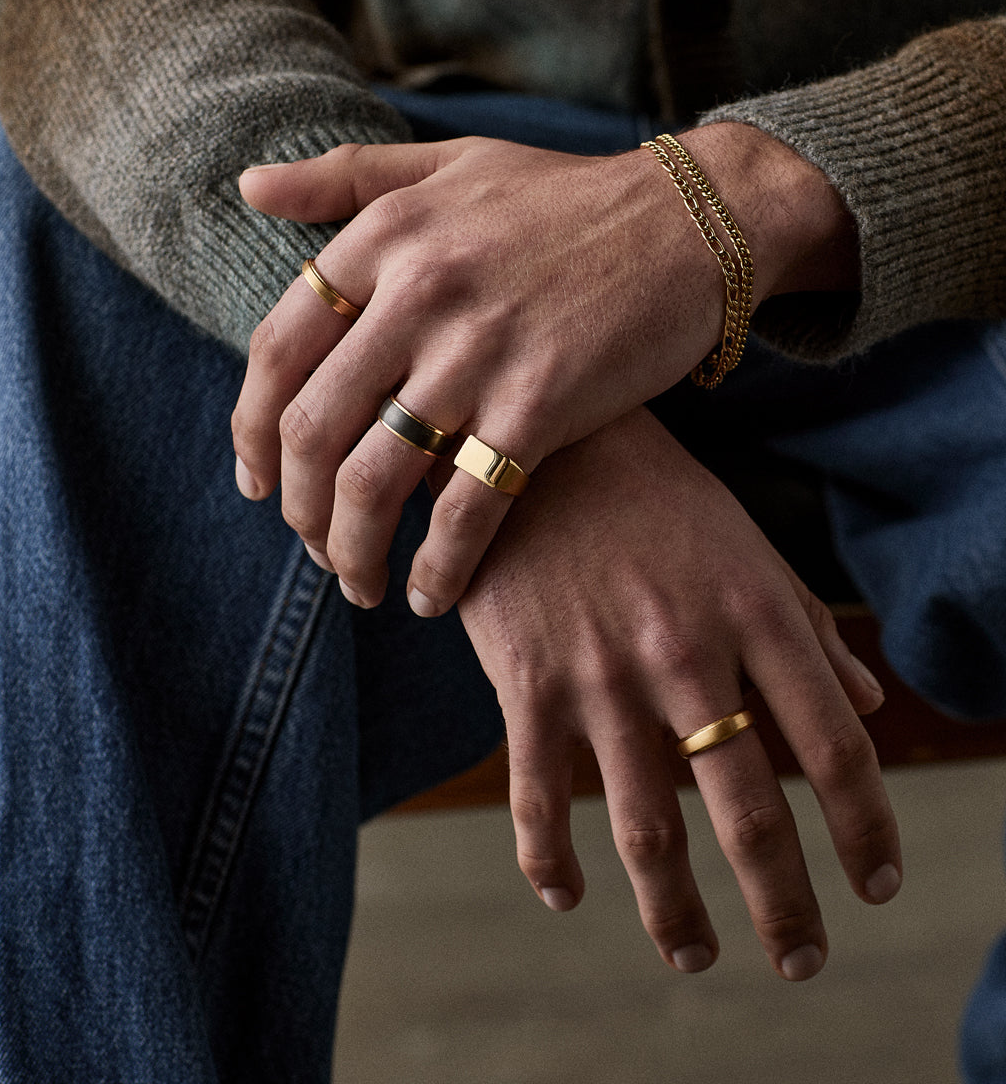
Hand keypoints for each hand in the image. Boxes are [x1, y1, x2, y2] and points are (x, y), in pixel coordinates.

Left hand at [232, 124, 855, 616]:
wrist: (694, 221)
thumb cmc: (567, 197)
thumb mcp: (449, 162)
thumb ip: (345, 177)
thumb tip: (250, 185)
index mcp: (385, 238)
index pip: (276, 352)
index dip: (250, 432)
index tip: (257, 481)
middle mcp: (418, 292)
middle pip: (311, 430)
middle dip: (298, 509)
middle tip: (310, 545)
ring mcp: (478, 352)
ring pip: (374, 482)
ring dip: (352, 551)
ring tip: (360, 584)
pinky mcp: (541, 406)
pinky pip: (464, 510)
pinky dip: (438, 568)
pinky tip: (431, 597)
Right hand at [456, 407, 899, 980]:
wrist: (535, 442)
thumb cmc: (650, 495)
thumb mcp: (743, 547)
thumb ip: (808, 628)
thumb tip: (873, 704)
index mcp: (756, 614)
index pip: (837, 749)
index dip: (868, 830)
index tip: (877, 885)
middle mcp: (688, 655)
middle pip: (752, 813)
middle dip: (786, 906)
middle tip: (802, 960)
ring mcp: (602, 675)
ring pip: (647, 832)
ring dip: (677, 917)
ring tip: (696, 957)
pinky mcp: (526, 682)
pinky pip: (537, 800)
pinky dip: (550, 863)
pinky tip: (567, 895)